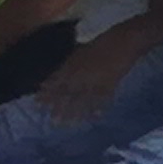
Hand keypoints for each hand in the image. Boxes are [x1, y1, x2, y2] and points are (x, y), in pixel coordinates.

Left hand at [28, 31, 150, 125]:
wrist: (125, 39)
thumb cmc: (102, 43)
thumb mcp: (79, 52)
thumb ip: (68, 65)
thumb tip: (55, 77)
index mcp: (73, 65)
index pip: (56, 81)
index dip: (47, 93)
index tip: (37, 104)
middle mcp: (81, 74)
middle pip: (67, 93)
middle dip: (58, 107)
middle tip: (51, 121)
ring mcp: (96, 79)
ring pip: (83, 98)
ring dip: (75, 112)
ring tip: (69, 124)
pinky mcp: (110, 83)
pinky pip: (103, 98)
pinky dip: (99, 108)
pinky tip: (95, 118)